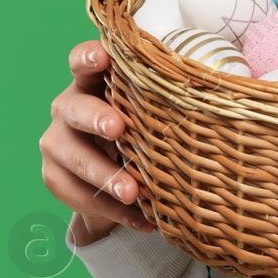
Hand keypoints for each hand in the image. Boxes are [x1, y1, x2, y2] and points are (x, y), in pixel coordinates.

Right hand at [39, 40, 152, 244]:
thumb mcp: (151, 114)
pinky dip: (110, 210)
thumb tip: (224, 100)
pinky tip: (141, 221)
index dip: (89, 57)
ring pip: (73, 156)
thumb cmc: (141, 132)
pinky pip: (78, 194)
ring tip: (132, 193)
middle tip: (118, 129)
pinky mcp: (54, 175)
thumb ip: (167, 103)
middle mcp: (69, 107)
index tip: (103, 57)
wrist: (114, 179)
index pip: (83, 61)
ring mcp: (56, 141)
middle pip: (75, 108)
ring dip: (104, 175)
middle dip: (96, 118)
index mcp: (93, 82)